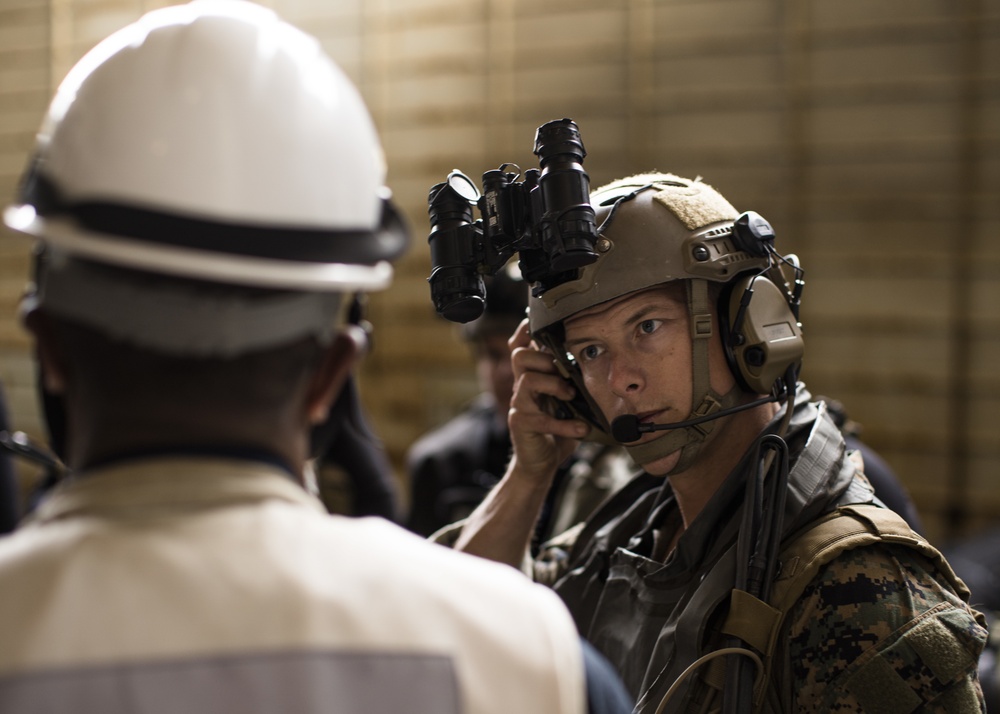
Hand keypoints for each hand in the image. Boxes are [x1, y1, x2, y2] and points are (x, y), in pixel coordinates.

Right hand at [506, 318, 588, 487]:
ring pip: (528, 379)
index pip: (520, 346)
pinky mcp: (521, 424)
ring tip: (571, 396)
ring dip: (554, 385)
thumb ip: (571, 380)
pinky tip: (580, 429)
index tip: (538, 325)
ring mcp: (520, 405)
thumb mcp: (567, 401)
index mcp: (532, 376)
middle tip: (566, 374)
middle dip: (546, 359)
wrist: (541, 463)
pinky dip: (565, 424)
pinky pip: (540, 417)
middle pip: (521, 356)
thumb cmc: (557, 428)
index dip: (525, 332)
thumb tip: (595, 358)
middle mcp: (522, 387)